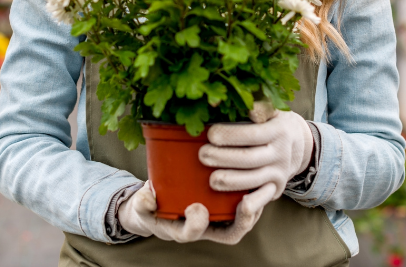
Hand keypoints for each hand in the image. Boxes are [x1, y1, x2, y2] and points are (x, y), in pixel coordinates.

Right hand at [118, 180, 276, 244]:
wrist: (159, 204)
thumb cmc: (152, 204)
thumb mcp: (142, 204)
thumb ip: (142, 202)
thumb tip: (147, 198)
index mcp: (184, 229)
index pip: (193, 233)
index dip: (197, 224)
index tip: (196, 207)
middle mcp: (207, 227)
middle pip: (231, 233)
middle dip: (242, 220)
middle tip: (246, 203)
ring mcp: (221, 217)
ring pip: (244, 219)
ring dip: (256, 204)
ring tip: (262, 186)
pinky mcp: (230, 204)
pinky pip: (248, 203)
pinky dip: (257, 192)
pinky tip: (262, 173)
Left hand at [199, 101, 313, 198]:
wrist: (299, 145)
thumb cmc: (274, 122)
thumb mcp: (273, 110)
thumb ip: (260, 106)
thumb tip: (248, 106)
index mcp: (278, 131)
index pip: (252, 134)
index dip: (230, 135)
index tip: (210, 134)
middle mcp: (281, 153)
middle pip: (250, 159)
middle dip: (224, 158)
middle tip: (202, 155)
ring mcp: (279, 173)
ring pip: (254, 180)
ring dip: (231, 181)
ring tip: (211, 180)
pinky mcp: (276, 188)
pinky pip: (263, 197)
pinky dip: (252, 202)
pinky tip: (237, 204)